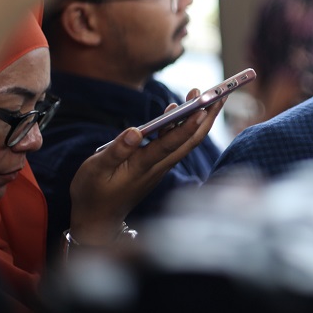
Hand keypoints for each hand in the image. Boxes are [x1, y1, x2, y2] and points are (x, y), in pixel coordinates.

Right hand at [67, 89, 223, 244]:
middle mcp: (158, 166)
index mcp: (143, 165)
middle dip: (207, 116)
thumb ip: (116, 150)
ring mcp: (160, 166)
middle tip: (219, 93)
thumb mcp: (96, 170)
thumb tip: (135, 131)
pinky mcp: (156, 165)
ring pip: (185, 141)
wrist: (97, 220)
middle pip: (190, 140)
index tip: (203, 107)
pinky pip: (174, 144)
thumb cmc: (93, 193)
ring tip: (199, 93)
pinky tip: (177, 110)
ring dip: (197, 118)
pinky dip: (180, 125)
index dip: (188, 125)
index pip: (171, 143)